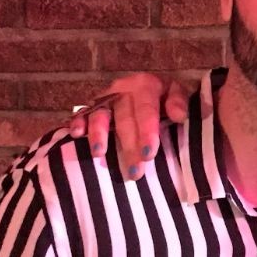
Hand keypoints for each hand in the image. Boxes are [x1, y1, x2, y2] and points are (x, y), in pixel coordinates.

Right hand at [69, 73, 189, 179]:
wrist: (154, 89)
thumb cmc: (167, 97)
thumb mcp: (178, 93)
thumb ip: (180, 101)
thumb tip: (179, 115)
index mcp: (147, 85)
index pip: (146, 109)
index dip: (146, 132)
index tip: (148, 154)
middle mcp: (124, 88)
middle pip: (124, 118)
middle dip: (129, 146)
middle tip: (134, 172)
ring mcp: (106, 97)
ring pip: (101, 115)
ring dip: (99, 134)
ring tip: (99, 153)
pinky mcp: (93, 105)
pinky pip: (82, 112)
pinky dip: (78, 122)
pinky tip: (77, 134)